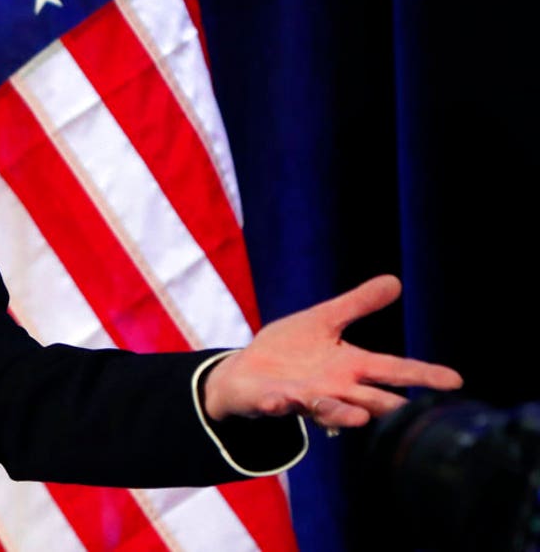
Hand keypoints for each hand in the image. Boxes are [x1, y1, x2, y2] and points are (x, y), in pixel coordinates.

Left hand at [202, 275, 462, 429]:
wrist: (244, 372)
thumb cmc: (289, 350)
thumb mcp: (324, 320)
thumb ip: (357, 305)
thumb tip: (395, 281)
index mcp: (348, 367)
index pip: (391, 369)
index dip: (421, 374)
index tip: (455, 380)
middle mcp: (332, 388)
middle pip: (369, 398)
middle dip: (389, 406)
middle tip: (412, 412)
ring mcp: (302, 398)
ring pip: (328, 409)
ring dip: (341, 412)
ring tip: (360, 417)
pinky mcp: (271, 401)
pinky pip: (276, 404)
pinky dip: (279, 404)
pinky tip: (282, 402)